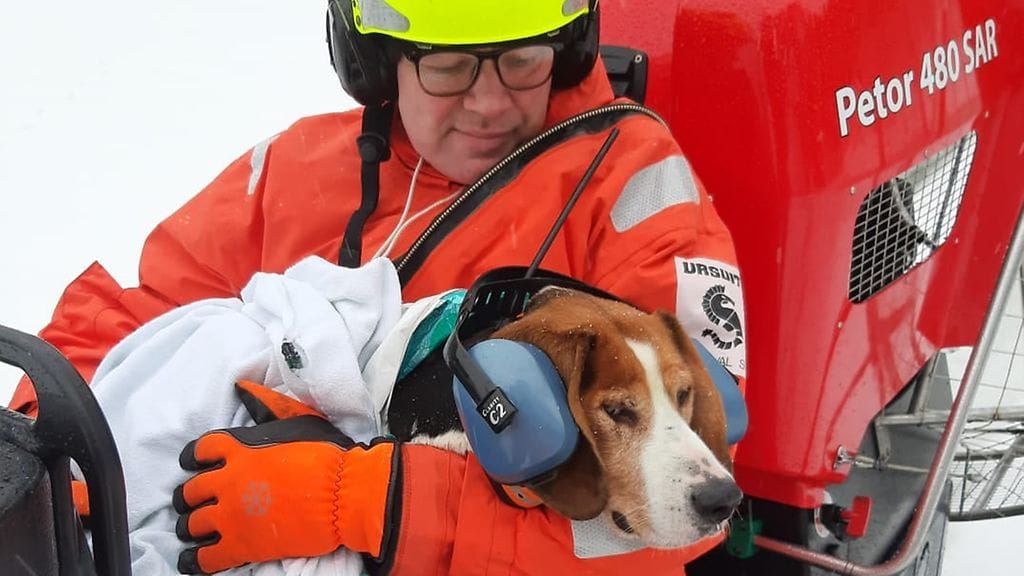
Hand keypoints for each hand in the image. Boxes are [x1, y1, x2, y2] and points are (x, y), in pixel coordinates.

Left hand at [172, 381, 400, 573]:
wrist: (346, 492)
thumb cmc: (328, 454)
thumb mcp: (297, 419)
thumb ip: (266, 406)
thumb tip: (243, 389)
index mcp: (239, 448)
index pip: (198, 450)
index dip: (192, 458)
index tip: (194, 465)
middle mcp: (228, 480)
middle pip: (189, 490)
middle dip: (188, 497)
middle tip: (194, 501)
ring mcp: (232, 514)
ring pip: (191, 524)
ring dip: (189, 527)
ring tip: (194, 530)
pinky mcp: (241, 545)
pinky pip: (204, 558)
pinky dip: (195, 561)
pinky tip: (193, 559)